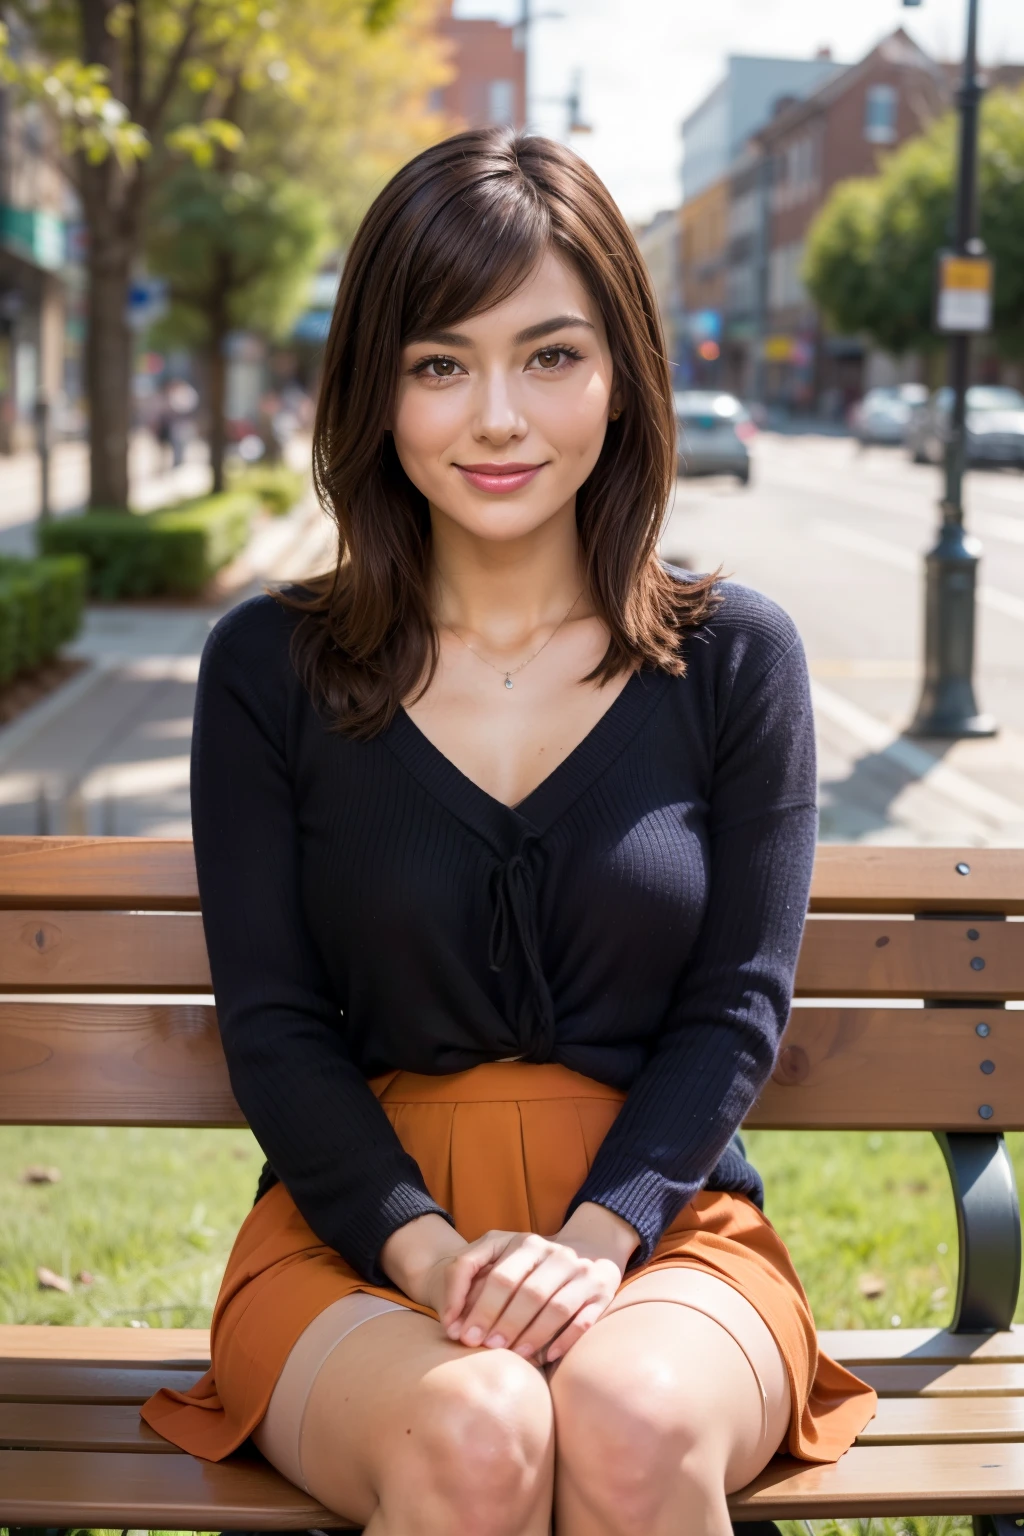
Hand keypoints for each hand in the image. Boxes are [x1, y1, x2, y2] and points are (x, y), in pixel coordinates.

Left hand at [441, 1203, 638, 1363]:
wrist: (581, 1248)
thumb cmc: (520, 1265)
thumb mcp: (491, 1256)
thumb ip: (465, 1279)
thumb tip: (451, 1324)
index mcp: (526, 1242)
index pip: (499, 1276)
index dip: (478, 1307)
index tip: (460, 1333)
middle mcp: (556, 1253)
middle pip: (528, 1293)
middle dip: (503, 1323)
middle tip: (484, 1347)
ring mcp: (581, 1271)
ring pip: (556, 1308)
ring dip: (533, 1335)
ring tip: (513, 1355)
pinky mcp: (601, 1291)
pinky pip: (584, 1320)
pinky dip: (565, 1340)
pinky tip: (546, 1356)